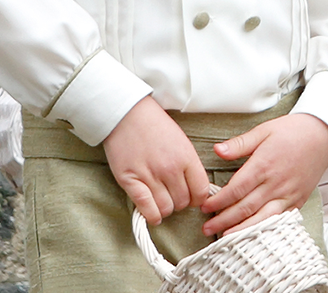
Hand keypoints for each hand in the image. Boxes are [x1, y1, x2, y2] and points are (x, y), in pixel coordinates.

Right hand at [103, 95, 209, 225]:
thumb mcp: (180, 140)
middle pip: (183, 203)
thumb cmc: (153, 123)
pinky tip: (152, 210)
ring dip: (165, 208)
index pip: (201, 192)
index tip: (191, 196)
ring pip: (166, 209)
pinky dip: (152, 215)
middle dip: (179, 201)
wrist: (126, 112)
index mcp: (185, 156)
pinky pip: (147, 209)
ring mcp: (150, 175)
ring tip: (160, 198)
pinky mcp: (130, 180)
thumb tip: (195, 188)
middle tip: (172, 193)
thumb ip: (188, 164)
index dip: (197, 198)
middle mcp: (170, 168)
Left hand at [201, 113, 327, 235]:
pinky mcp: (297, 201)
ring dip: (241, 229)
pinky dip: (264, 229)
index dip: (219, 201)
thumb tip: (217, 150)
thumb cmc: (291, 131)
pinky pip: (278, 220)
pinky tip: (252, 234)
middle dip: (224, 220)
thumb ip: (239, 143)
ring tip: (224, 237)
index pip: (236, 189)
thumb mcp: (263, 130)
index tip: (205, 206)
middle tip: (207, 228)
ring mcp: (288, 195)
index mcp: (263, 164)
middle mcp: (275, 183)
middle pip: (246, 207)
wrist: (322, 136)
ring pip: (261, 218)